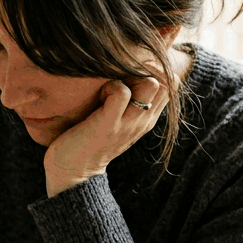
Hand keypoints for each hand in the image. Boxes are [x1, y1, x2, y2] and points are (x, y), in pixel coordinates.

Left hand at [43, 71, 169, 196]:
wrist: (72, 172)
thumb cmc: (89, 139)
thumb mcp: (117, 119)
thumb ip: (127, 100)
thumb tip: (124, 70)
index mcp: (147, 118)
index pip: (171, 85)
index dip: (154, 71)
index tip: (131, 74)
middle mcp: (143, 121)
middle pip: (167, 81)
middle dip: (145, 70)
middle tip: (121, 77)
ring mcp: (128, 124)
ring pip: (150, 84)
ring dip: (129, 77)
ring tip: (110, 87)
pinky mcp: (109, 125)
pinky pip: (121, 93)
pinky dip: (110, 87)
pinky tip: (99, 97)